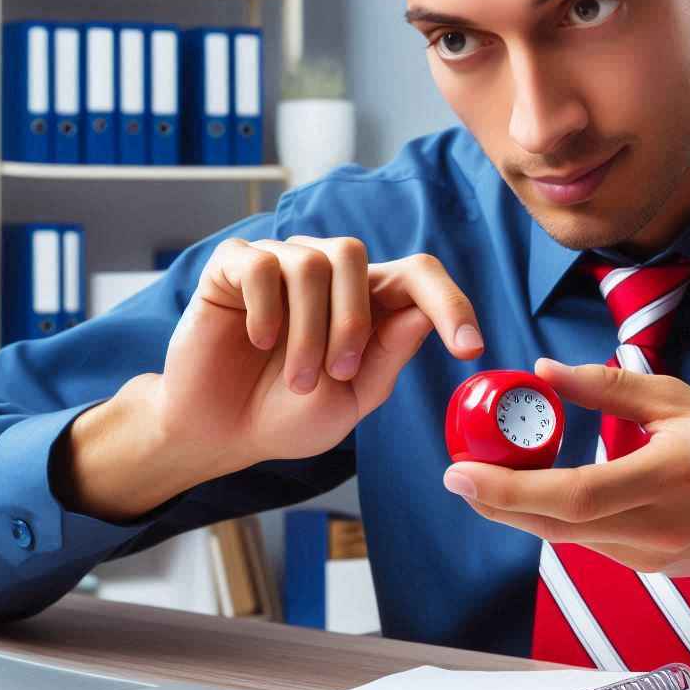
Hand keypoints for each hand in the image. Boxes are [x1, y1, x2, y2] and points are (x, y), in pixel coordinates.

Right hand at [62, 239, 482, 520]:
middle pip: (355, 255)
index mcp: (364, 302)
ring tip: (296, 378)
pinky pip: (261, 265)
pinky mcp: (233, 268)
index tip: (470, 350)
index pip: (417, 275)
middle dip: (352, 321)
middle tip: (336, 374)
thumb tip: (424, 313)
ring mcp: (277, 265)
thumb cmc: (285, 415)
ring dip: (308, 328)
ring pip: (312, 262)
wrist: (219, 434)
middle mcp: (325, 274)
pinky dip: (265, 308)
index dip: (450, 302)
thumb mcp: (351, 398)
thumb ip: (387, 355)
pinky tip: (257, 341)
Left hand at [442, 358, 689, 578]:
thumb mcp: (679, 400)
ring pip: (566, 538)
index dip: (510, 489)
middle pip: (555, 525)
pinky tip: (536, 495)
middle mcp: (654, 526)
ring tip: (485, 478)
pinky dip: (555, 519)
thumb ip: (607, 388)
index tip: (462, 472)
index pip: (572, 495)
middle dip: (497, 502)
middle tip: (456, 474)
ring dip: (520, 511)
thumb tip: (542, 371)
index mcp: (665, 478)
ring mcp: (651, 556)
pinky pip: (588, 544)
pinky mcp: (648, 568)